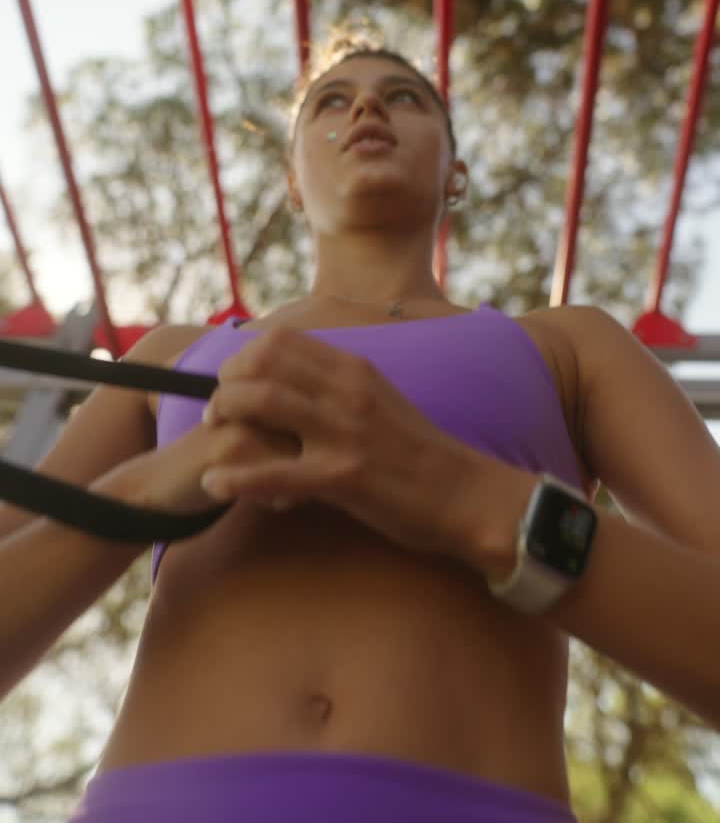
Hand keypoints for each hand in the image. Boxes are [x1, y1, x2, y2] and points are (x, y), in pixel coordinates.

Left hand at [200, 326, 473, 556]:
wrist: (466, 494)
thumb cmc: (421, 453)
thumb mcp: (384, 400)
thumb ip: (342, 386)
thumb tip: (300, 380)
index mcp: (356, 369)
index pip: (284, 340)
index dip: (245, 354)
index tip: (232, 377)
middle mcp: (348, 391)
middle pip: (263, 363)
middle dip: (227, 383)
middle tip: (215, 408)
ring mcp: (345, 432)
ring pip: (262, 404)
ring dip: (225, 416)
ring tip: (212, 437)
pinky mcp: (343, 476)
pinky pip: (272, 472)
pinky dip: (234, 477)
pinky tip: (215, 485)